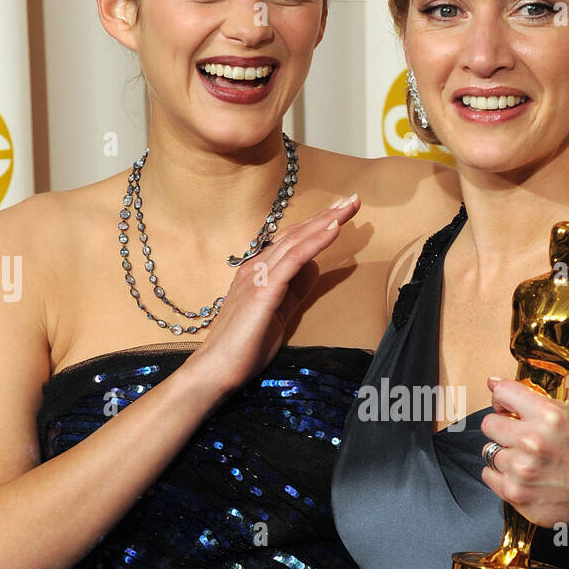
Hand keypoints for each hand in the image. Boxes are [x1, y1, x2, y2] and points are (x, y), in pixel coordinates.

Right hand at [186, 196, 359, 396]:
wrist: (217, 369)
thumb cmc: (244, 347)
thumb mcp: (279, 314)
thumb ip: (295, 290)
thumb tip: (313, 267)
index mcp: (258, 272)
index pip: (292, 242)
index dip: (317, 226)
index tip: (341, 213)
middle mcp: (256, 267)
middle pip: (296, 235)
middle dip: (326, 215)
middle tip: (352, 200)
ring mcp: (258, 276)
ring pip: (296, 241)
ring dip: (325, 222)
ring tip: (348, 207)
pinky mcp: (263, 290)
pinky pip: (293, 259)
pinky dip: (315, 242)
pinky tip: (333, 229)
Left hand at [480, 377, 568, 535]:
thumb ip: (547, 393)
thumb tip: (499, 382)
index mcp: (550, 416)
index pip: (502, 392)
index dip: (500, 396)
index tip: (502, 401)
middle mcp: (533, 441)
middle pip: (489, 423)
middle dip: (502, 426)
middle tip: (518, 434)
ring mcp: (522, 469)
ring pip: (489, 451)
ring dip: (504, 453)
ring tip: (526, 458)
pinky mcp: (514, 492)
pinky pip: (488, 474)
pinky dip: (501, 474)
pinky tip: (522, 475)